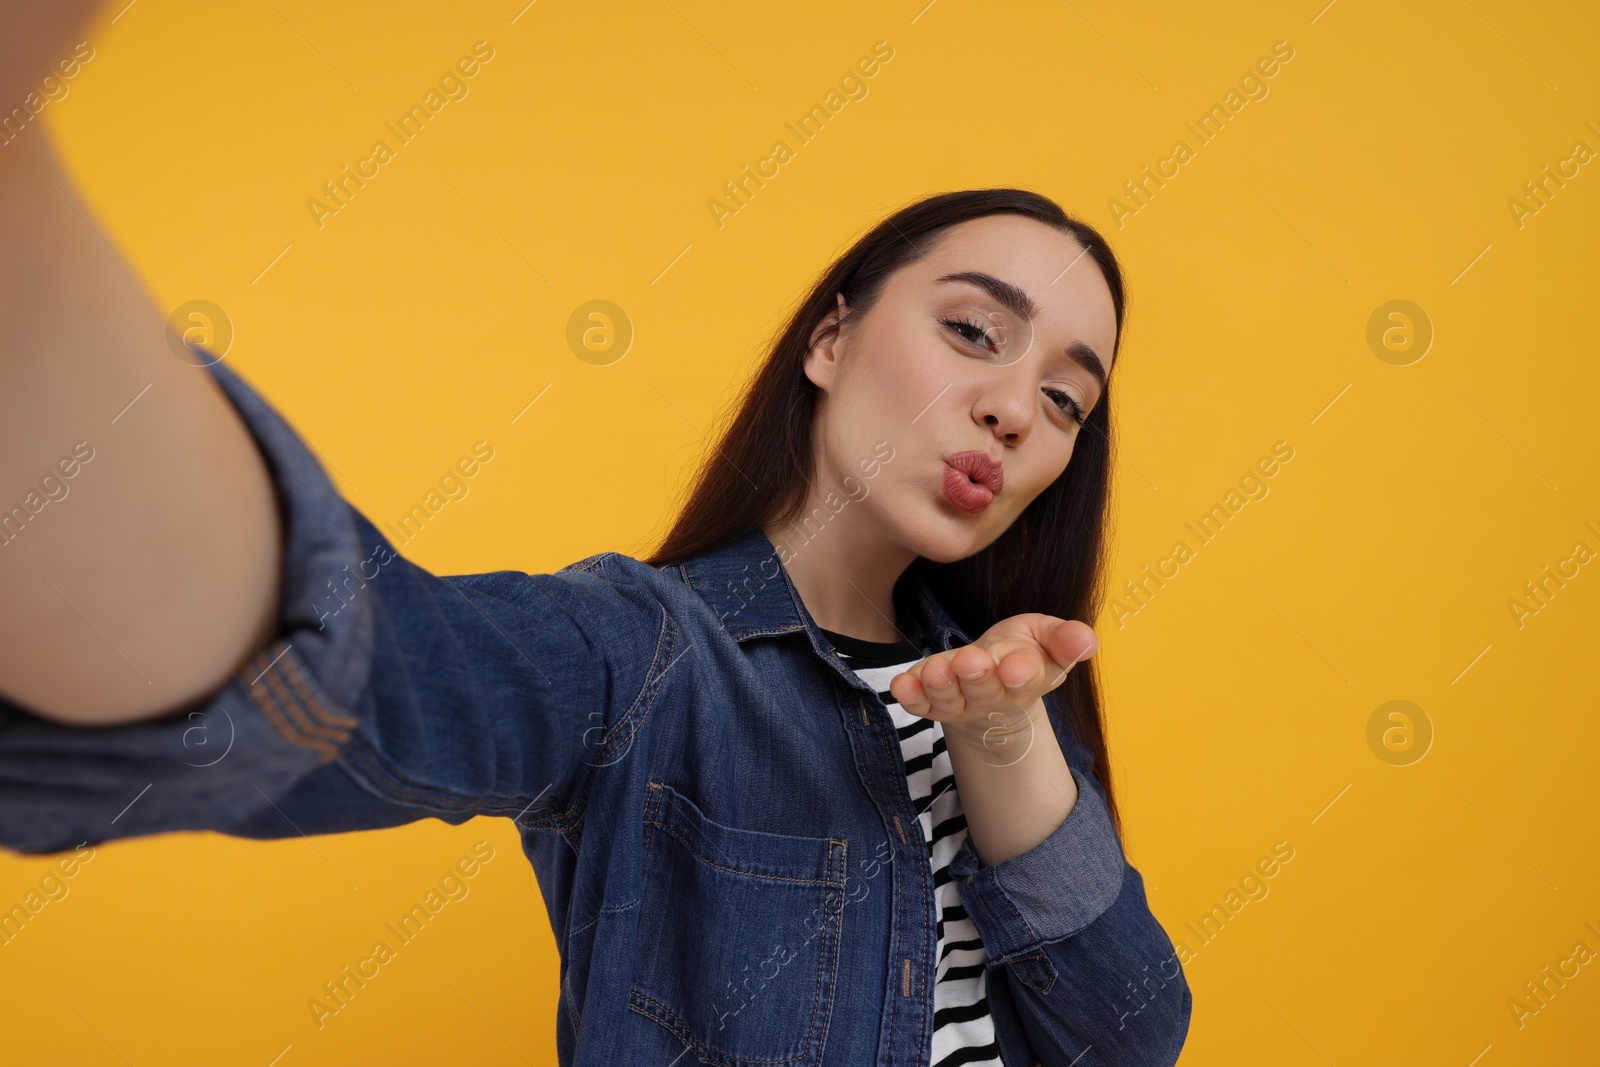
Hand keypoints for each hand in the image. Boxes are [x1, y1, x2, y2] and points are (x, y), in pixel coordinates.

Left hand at [887, 614, 1095, 765]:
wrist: (996, 678)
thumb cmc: (1026, 653)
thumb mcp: (1050, 640)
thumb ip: (1066, 639)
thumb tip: (1088, 641)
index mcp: (1025, 679)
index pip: (1026, 676)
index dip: (1021, 672)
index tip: (1015, 667)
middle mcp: (992, 696)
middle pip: (983, 689)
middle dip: (976, 677)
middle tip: (969, 661)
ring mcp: (960, 701)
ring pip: (949, 698)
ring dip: (940, 687)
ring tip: (934, 670)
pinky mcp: (932, 702)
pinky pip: (920, 704)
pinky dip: (910, 696)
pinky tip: (900, 685)